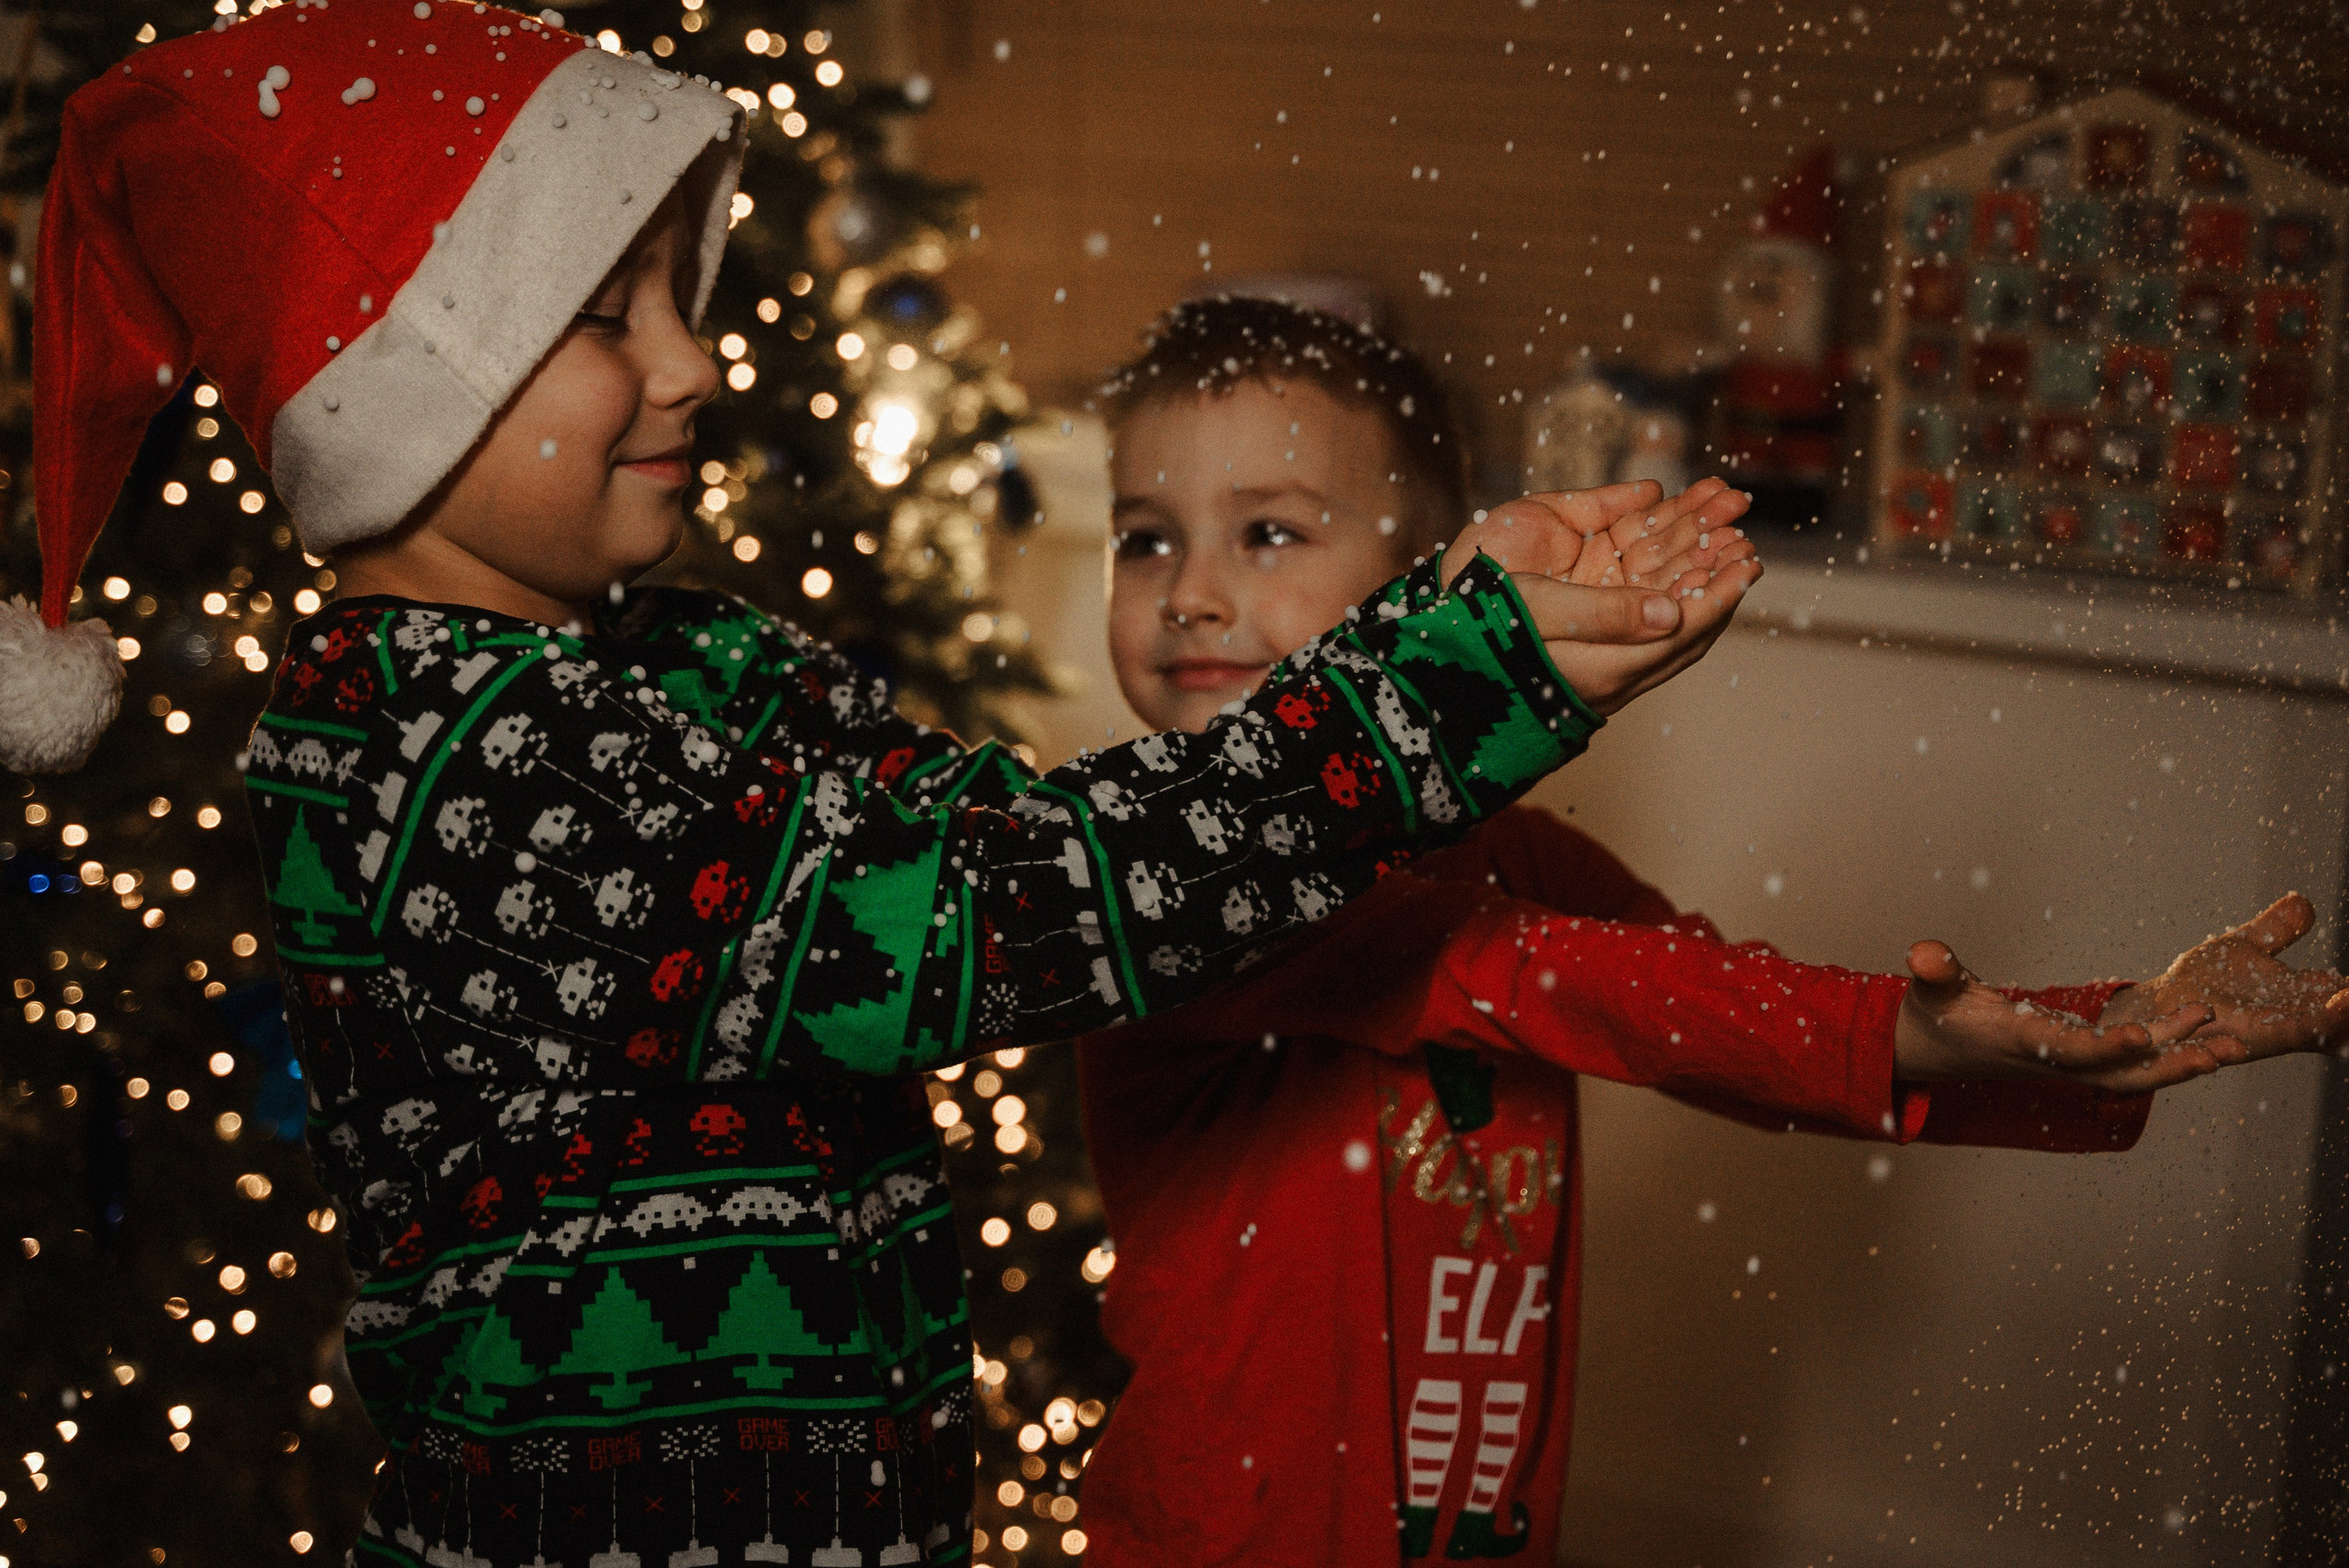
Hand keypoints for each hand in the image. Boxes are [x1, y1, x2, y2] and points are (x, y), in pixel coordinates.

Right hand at [1465, 478, 1762, 714]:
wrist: (1429, 644)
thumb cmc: (1477, 629)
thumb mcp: (1541, 616)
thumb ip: (1608, 615)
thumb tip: (1673, 613)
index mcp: (1610, 667)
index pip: (1683, 630)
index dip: (1718, 594)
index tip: (1748, 562)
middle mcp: (1611, 651)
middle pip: (1681, 606)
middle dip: (1712, 564)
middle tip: (1741, 529)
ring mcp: (1597, 626)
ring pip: (1659, 585)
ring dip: (1690, 544)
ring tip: (1722, 506)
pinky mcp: (1578, 603)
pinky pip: (1631, 573)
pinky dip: (1658, 540)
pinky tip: (1674, 511)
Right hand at [1893, 939, 2239, 1093]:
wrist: (1933, 1050)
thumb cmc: (1934, 1014)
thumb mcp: (1930, 988)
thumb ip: (1934, 969)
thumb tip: (1925, 953)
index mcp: (2021, 1042)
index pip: (2069, 1051)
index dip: (2105, 1047)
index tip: (2141, 1035)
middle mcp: (2052, 1060)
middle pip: (2120, 1077)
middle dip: (2169, 1068)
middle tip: (2217, 1055)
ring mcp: (2068, 1061)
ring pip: (2134, 1073)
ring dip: (2181, 1062)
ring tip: (2230, 1046)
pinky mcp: (2077, 1054)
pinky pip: (2132, 1060)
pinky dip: (2169, 1050)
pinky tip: (2204, 1032)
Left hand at [2099, 893, 2348, 1059]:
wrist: (2158, 1009)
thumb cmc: (2204, 984)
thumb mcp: (2245, 949)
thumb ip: (2277, 931)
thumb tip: (2304, 902)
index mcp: (2304, 997)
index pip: (2348, 992)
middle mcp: (2296, 1018)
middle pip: (2345, 1018)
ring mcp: (2272, 1032)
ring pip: (2320, 1028)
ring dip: (2342, 1017)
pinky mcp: (2241, 1039)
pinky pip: (2276, 1037)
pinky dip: (2308, 1025)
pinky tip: (2329, 1007)